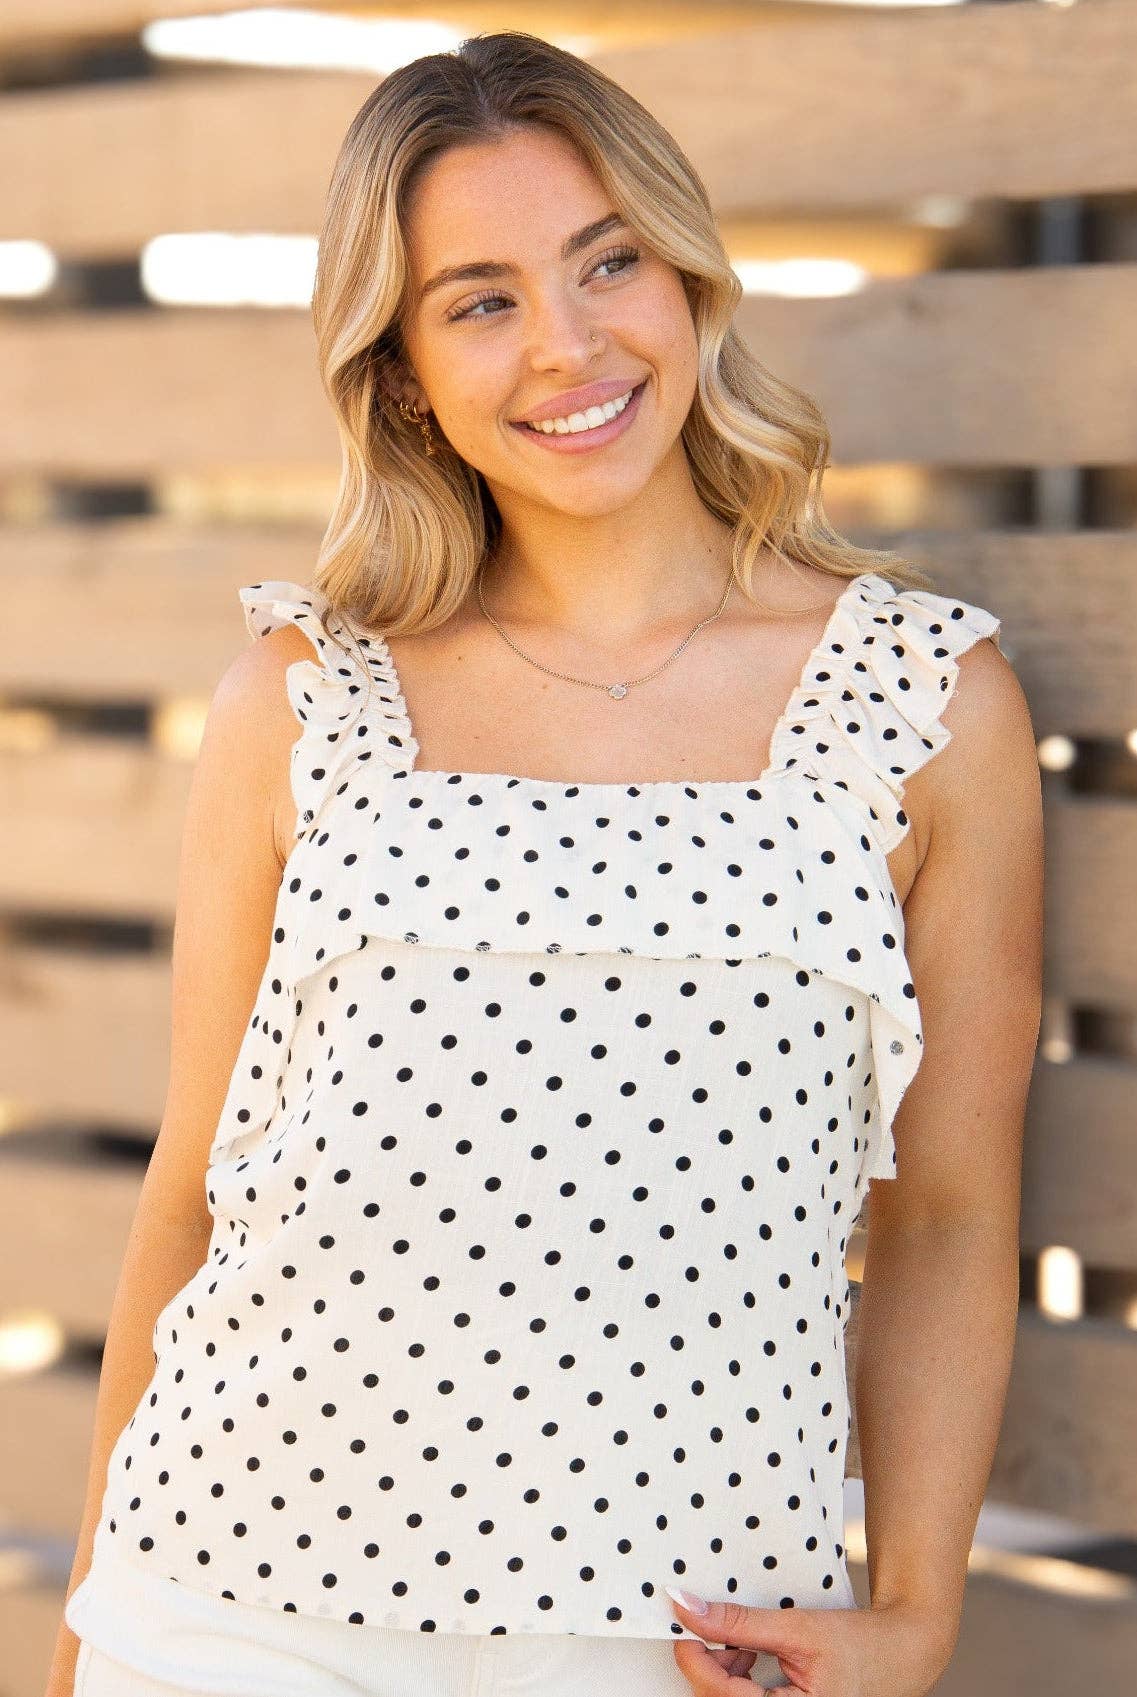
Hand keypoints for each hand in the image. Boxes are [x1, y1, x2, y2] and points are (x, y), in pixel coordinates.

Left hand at [665, 1586, 955, 1695]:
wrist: (896, 1655)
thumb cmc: (859, 1645)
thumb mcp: (796, 1628)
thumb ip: (740, 1623)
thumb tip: (688, 1607)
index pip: (720, 1695)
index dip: (694, 1657)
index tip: (683, 1623)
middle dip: (710, 1663)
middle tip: (714, 1626)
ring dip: (722, 1670)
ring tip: (743, 1640)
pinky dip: (736, 1678)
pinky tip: (749, 1655)